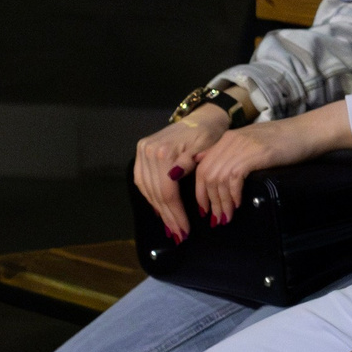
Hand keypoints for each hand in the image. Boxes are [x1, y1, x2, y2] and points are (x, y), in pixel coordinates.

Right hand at [132, 106, 228, 241]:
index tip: (185, 230)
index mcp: (165, 150)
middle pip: (156, 192)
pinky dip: (151, 197)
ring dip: (159, 210)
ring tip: (170, 227)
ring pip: (147, 189)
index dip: (176, 213)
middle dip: (169, 216)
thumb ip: (189, 163)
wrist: (202, 117)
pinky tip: (160, 210)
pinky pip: (142, 181)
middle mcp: (148, 151)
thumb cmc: (210, 134)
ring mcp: (142, 151)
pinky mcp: (141, 153)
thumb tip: (173, 177)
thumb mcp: (206, 148)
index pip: (167, 191)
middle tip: (179, 234)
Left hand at [188, 112, 327, 224]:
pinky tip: (239, 203)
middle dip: (209, 201)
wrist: (309, 131)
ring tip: (227, 216)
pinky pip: (234, 178)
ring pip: (219, 179)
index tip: (205, 209)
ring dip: (221, 202)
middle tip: (216, 218)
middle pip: (207, 176)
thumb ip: (229, 151)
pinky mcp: (256, 153)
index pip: (202, 167)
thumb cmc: (285, 140)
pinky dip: (233, 194)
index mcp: (228, 138)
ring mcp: (243, 146)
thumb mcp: (252, 142)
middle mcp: (231, 140)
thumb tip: (203, 161)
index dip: (199, 191)